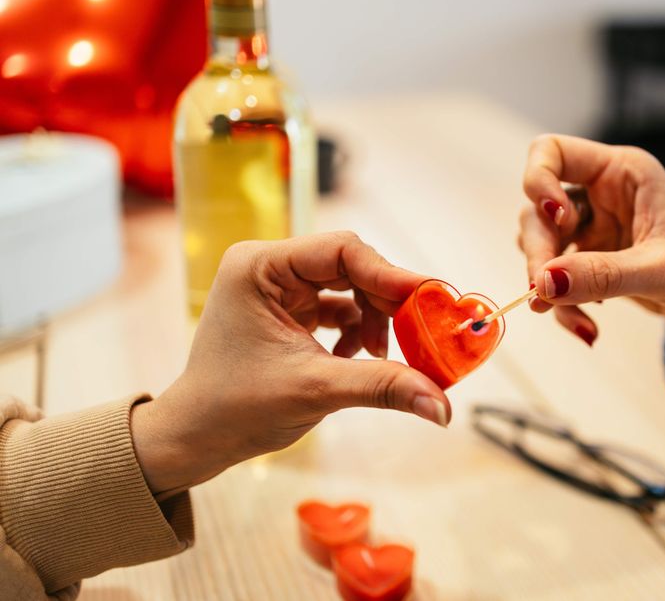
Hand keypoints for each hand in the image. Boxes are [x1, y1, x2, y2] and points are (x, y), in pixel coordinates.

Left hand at [132, 232, 449, 498]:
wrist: (196, 438)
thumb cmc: (235, 408)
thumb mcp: (316, 390)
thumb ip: (383, 386)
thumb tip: (443, 406)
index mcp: (260, 267)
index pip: (341, 251)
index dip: (390, 274)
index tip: (429, 298)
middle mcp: (269, 268)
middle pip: (352, 266)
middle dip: (387, 301)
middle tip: (422, 331)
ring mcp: (279, 288)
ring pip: (350, 287)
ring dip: (375, 319)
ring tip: (383, 356)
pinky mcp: (289, 311)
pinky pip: (340, 307)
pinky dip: (358, 331)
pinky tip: (360, 358)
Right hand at [518, 134, 664, 345]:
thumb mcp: (662, 269)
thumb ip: (602, 274)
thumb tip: (543, 283)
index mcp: (621, 173)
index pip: (552, 151)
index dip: (538, 181)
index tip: (555, 220)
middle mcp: (601, 194)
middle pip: (537, 209)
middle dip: (538, 251)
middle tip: (543, 291)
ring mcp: (594, 229)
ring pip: (540, 246)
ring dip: (546, 284)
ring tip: (573, 315)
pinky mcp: (592, 262)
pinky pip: (557, 280)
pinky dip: (562, 305)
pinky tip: (588, 327)